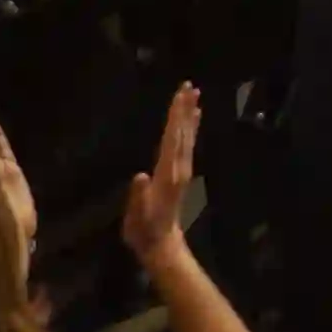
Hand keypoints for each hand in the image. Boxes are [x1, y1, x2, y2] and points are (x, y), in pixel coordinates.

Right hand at [124, 82, 208, 272]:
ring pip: (187, 138)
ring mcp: (182, 171)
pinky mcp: (181, 175)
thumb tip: (140, 176)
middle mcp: (179, 169)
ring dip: (189, 116)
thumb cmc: (144, 231)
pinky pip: (187, 145)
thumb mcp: (137, 216)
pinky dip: (189, 130)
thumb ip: (138, 197)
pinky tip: (191, 121)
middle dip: (185, 109)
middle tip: (190, 86)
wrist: (161, 245)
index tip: (179, 96)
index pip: (172, 140)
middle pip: (183, 134)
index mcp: (167, 174)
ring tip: (194, 96)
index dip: (175, 118)